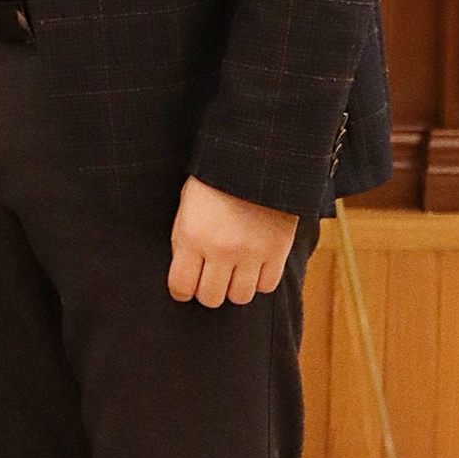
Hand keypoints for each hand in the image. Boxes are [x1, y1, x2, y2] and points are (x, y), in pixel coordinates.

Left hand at [168, 176, 297, 307]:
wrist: (254, 159)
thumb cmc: (214, 181)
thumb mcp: (186, 207)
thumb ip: (185, 242)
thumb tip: (185, 275)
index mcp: (192, 236)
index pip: (181, 286)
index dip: (181, 291)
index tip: (185, 287)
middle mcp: (221, 250)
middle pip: (211, 298)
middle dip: (207, 290)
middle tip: (210, 278)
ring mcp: (251, 252)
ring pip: (240, 297)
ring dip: (234, 288)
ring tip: (233, 272)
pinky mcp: (277, 251)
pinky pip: (267, 286)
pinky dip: (260, 281)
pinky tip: (254, 266)